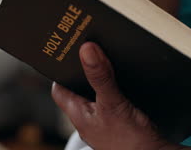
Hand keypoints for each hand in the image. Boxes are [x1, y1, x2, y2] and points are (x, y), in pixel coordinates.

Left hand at [52, 42, 187, 149]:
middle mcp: (88, 120)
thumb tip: (87, 50)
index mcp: (78, 115)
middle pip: (78, 90)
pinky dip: (114, 89)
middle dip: (83, 71)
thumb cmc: (130, 141)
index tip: (66, 54)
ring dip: (100, 79)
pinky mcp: (119, 123)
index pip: (59, 90)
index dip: (61, 71)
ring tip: (105, 61)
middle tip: (89, 51)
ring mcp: (103, 123)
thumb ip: (100, 77)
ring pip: (96, 95)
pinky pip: (111, 101)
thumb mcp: (113, 103)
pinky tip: (123, 81)